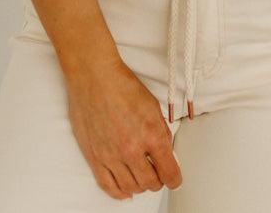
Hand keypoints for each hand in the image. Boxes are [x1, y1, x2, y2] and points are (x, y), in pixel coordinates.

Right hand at [65, 56, 181, 199]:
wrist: (95, 77)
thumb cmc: (122, 85)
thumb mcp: (153, 105)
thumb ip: (161, 131)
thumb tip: (165, 150)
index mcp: (151, 135)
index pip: (169, 172)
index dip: (175, 178)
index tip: (175, 178)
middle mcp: (132, 150)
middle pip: (151, 183)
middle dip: (158, 180)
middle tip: (158, 173)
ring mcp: (111, 156)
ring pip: (131, 187)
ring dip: (140, 185)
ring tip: (142, 176)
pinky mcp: (95, 157)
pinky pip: (108, 186)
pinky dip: (119, 193)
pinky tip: (126, 191)